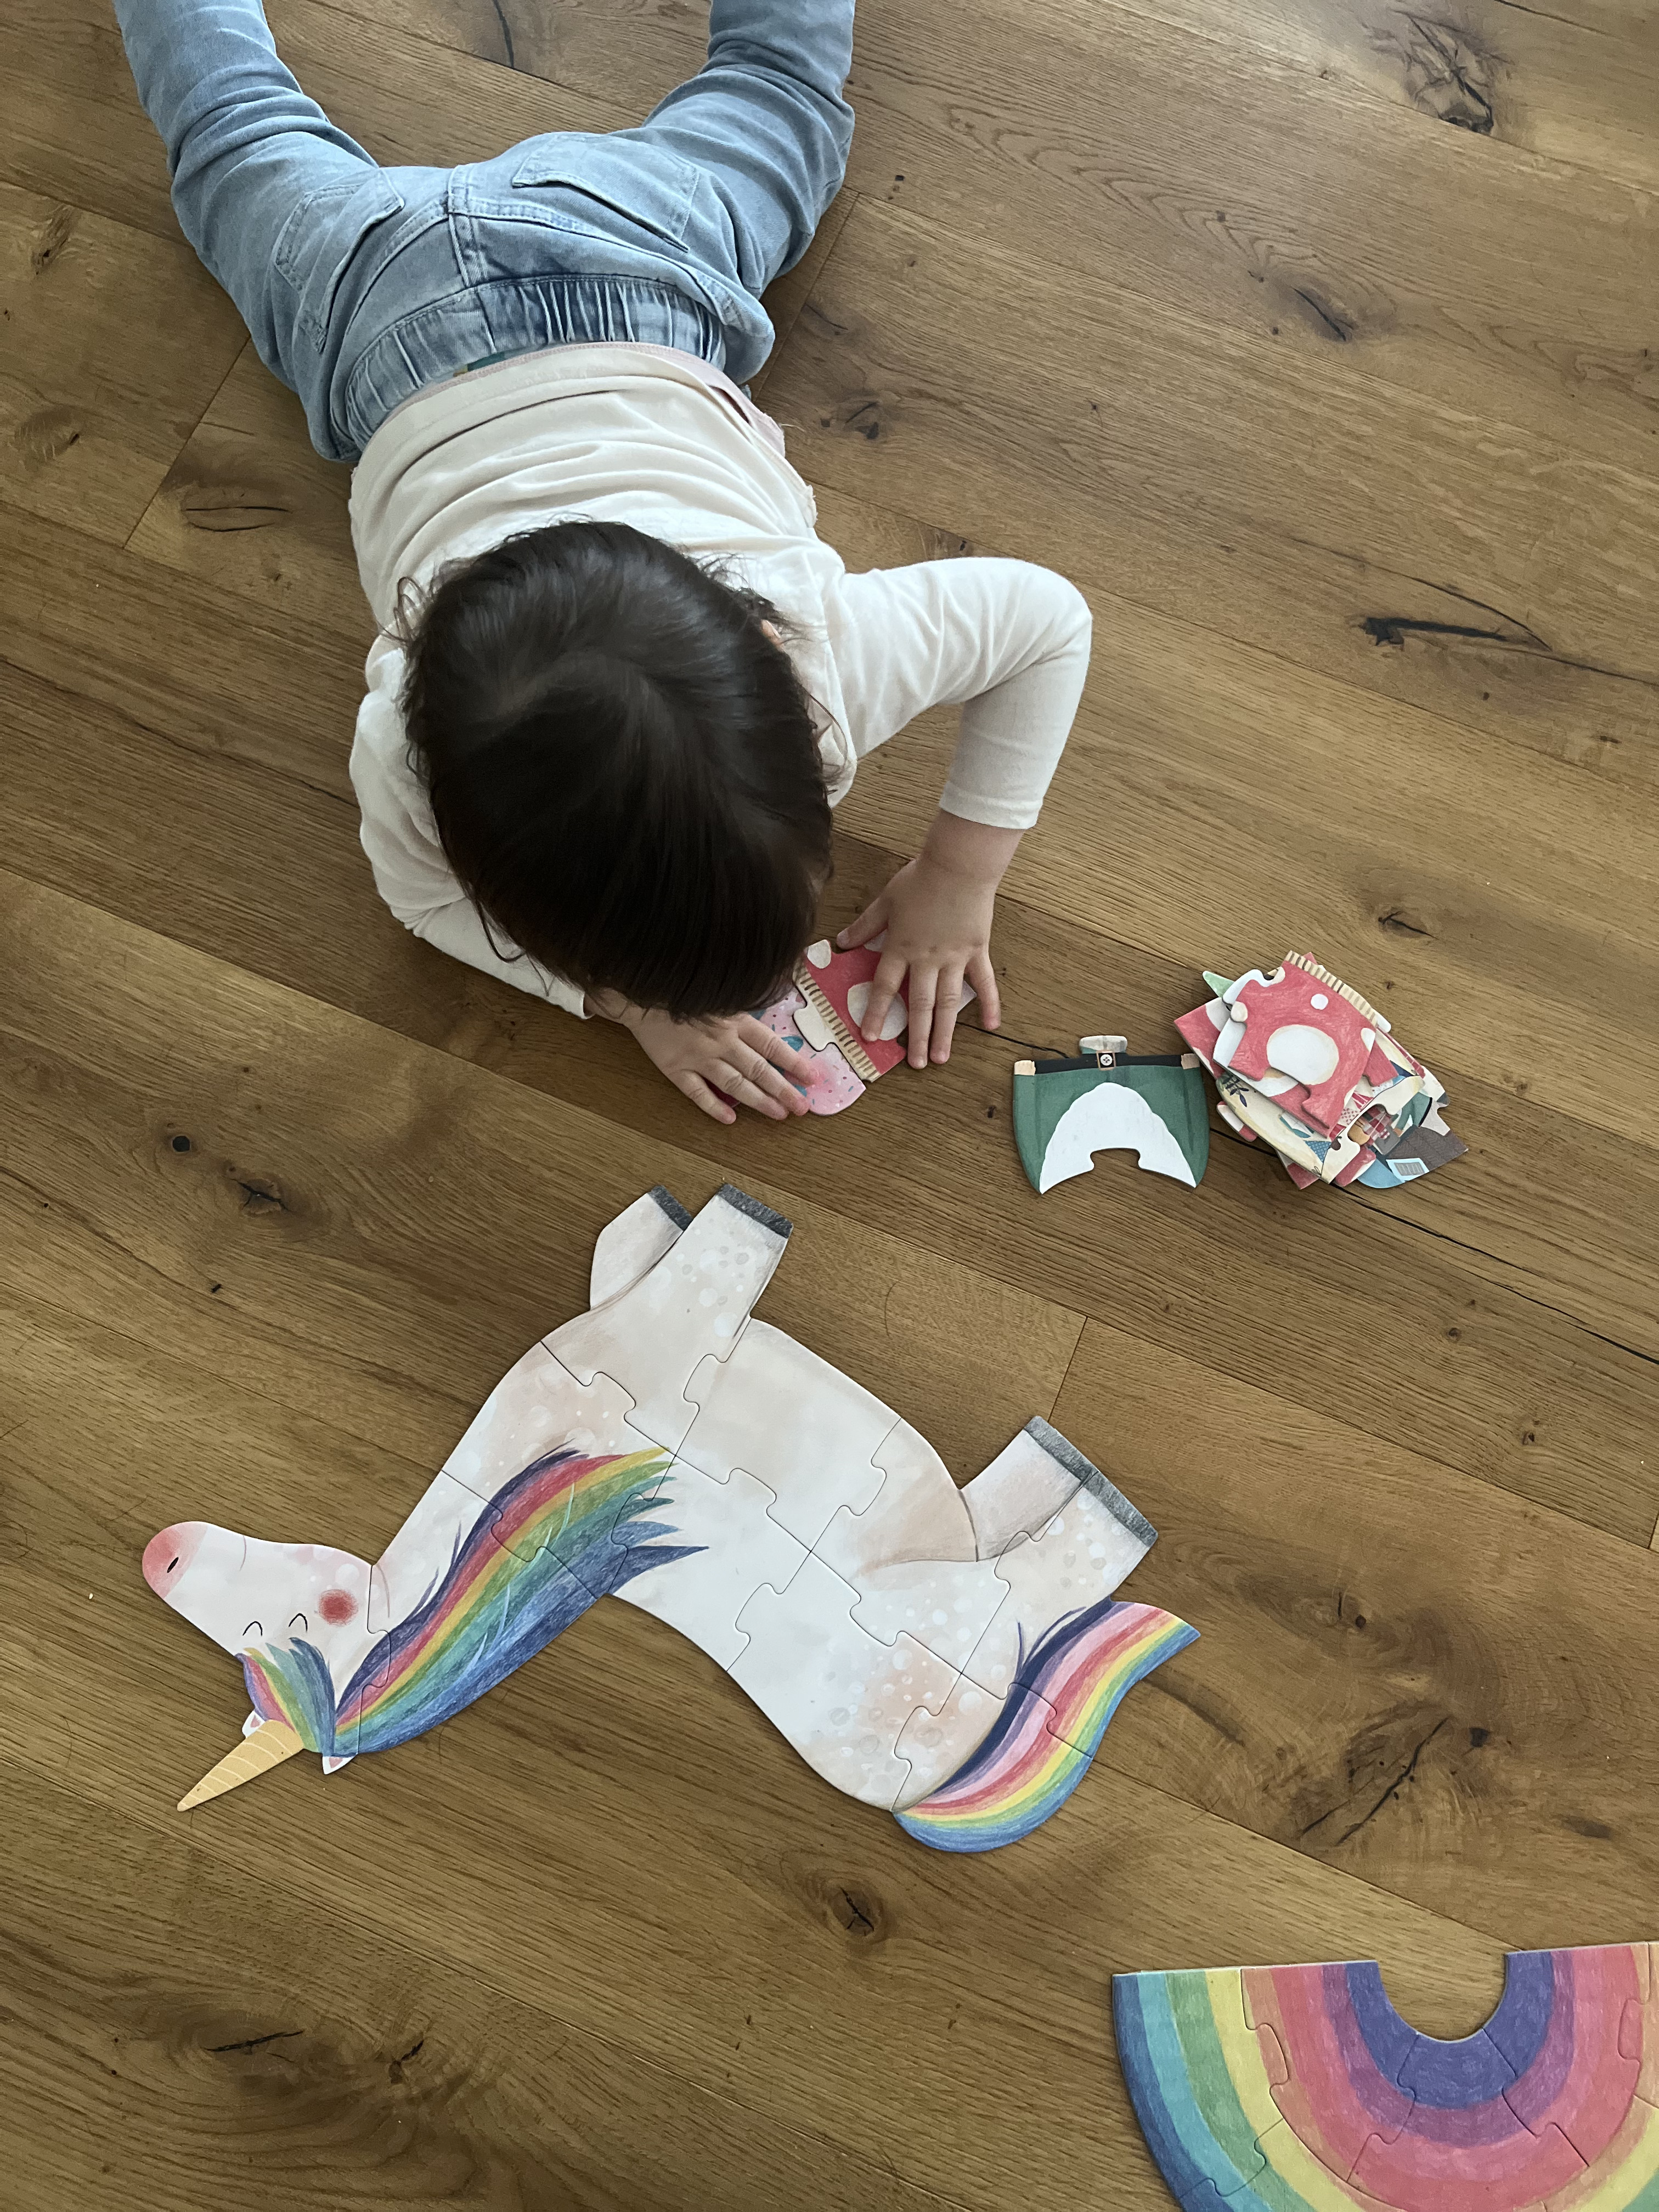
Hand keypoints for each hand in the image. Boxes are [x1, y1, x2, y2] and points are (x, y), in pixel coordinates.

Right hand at [588, 995, 811, 1125]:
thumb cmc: (683, 991)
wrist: (641, 993)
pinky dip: (714, 1107)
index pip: (772, 1045)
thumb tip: (769, 1029)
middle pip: (759, 1069)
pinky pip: (697, 1092)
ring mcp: (698, 1057)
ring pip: (735, 1083)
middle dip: (783, 1089)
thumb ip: (743, 1012)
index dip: (794, 1063)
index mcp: (735, 1020)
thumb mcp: (721, 995)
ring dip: (759, 1100)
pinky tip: (730, 1119)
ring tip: (778, 1114)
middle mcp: (721, 1041)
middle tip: (801, 1107)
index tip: (812, 1078)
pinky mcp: (675, 1068)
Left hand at [838, 812, 1017, 1066]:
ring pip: (949, 1002)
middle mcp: (927, 959)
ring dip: (946, 1032)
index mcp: (901, 947)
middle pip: (920, 1004)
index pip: (886, 987)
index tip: (870, 1036)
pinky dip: (990, 1004)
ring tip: (943, 1058)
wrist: (959, 865)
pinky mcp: (977, 951)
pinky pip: (984, 982)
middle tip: (916, 1064)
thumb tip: (840, 942)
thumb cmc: (921, 878)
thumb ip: (865, 925)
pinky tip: (991, 1026)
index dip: (877, 1012)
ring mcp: (954, 958)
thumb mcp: (885, 900)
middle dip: (917, 1036)